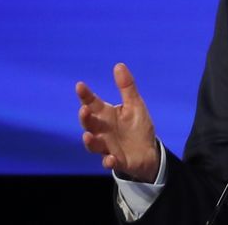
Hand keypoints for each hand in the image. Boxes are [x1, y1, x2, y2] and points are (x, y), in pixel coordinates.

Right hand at [76, 63, 159, 181]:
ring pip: (93, 145)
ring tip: (88, 136)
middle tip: (84, 110)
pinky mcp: (117, 160)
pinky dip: (108, 161)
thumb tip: (118, 65)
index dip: (85, 95)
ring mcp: (107, 147)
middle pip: (89, 124)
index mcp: (106, 115)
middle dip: (85, 118)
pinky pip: (109, 163)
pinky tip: (111, 159)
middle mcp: (102, 131)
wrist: (148, 152)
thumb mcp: (134, 105)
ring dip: (90, 141)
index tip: (80, 85)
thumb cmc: (137, 126)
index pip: (92, 103)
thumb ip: (126, 87)